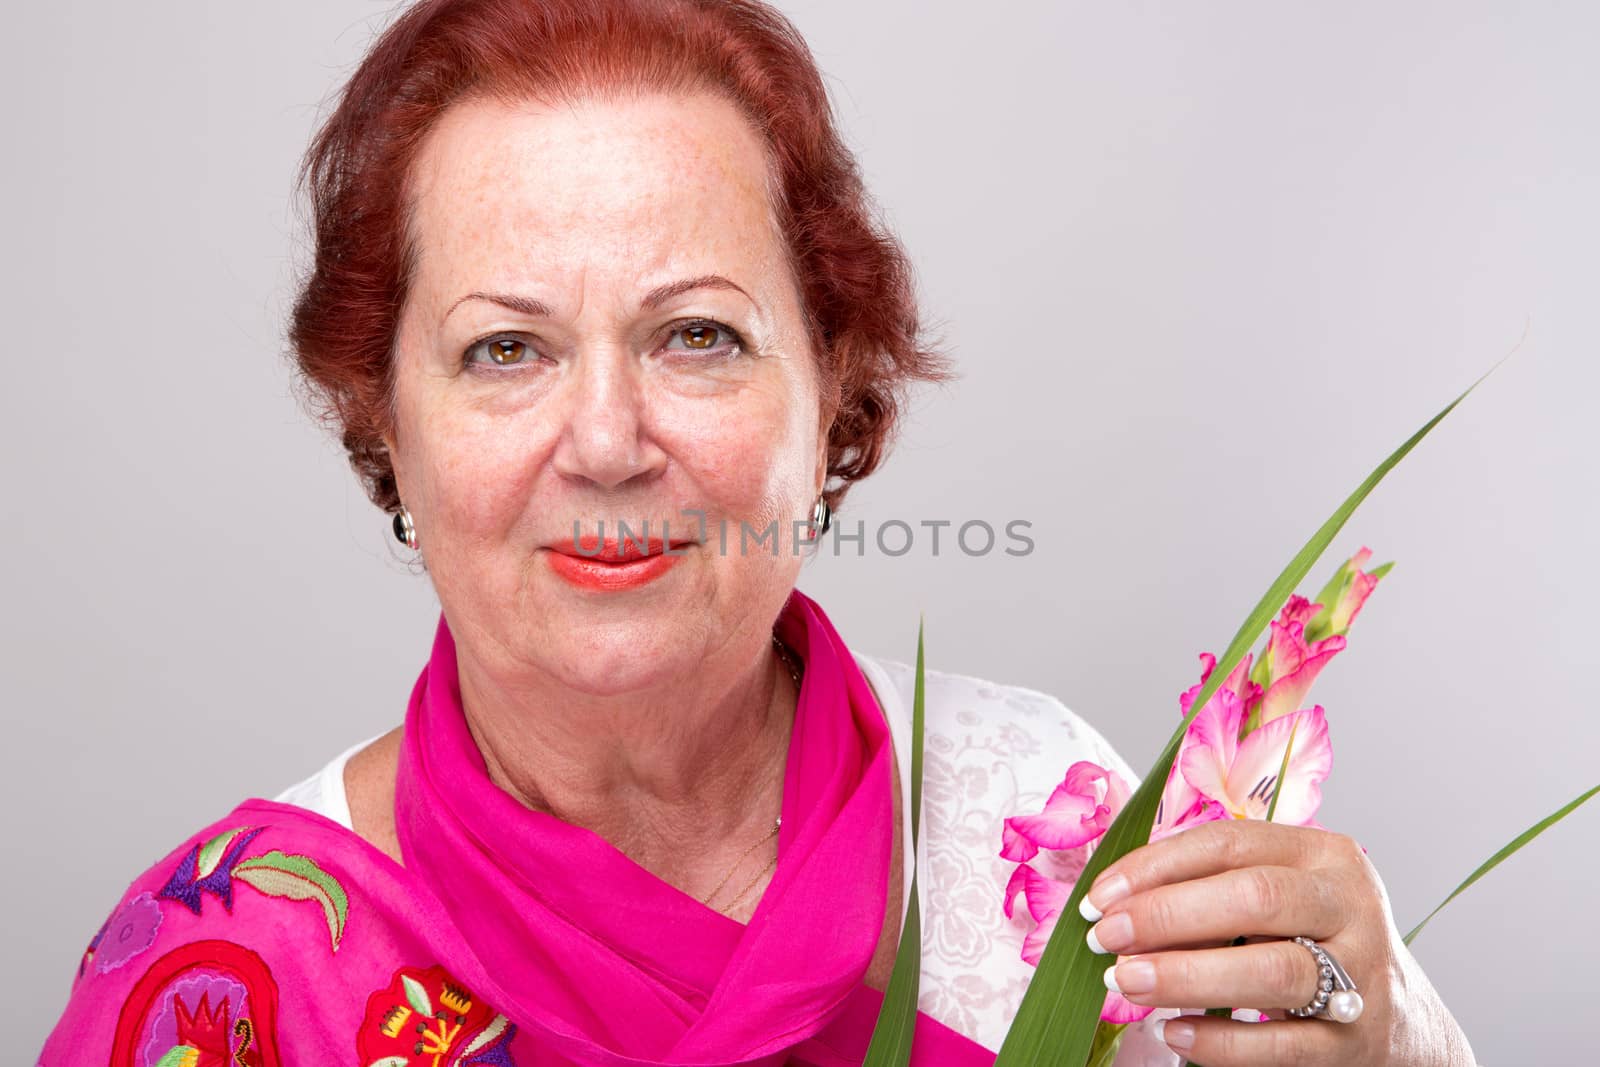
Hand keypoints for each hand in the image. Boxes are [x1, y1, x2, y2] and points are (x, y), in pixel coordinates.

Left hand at [1081, 820, 1475, 1065]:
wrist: (1401, 1021)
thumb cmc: (1306, 942)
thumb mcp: (1276, 897)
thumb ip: (1210, 886)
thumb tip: (1113, 897)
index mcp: (1323, 855)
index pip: (1229, 843)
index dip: (1156, 866)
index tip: (1100, 896)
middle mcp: (1351, 905)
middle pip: (1253, 897)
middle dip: (1167, 915)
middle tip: (1106, 938)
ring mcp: (1362, 974)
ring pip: (1273, 967)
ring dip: (1186, 974)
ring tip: (1125, 980)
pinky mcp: (1357, 1041)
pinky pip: (1284, 1043)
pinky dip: (1222, 1041)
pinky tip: (1174, 1033)